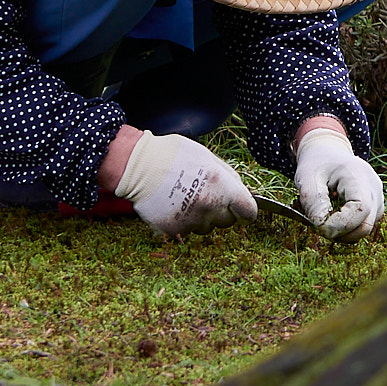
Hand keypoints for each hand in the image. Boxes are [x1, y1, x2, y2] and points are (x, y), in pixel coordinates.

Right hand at [114, 131, 257, 234]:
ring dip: (202, 217)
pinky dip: (183, 221)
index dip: (247, 209)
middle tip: (208, 196)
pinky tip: (173, 205)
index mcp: (222, 186)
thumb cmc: (173, 155)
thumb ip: (227, 174)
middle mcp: (210, 207)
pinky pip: (186, 230)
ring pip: (206, 227)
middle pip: (228, 221)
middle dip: (223, 211)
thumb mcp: (206, 156)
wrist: (138, 166)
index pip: (248, 210)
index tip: (244, 209)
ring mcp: (191, 221)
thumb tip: (240, 189)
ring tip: (187, 198)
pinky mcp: (174, 230)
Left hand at [294, 124, 383, 240]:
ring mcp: (378, 198)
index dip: (340, 225)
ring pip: (366, 229)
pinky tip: (335, 217)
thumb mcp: (306, 177)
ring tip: (326, 219)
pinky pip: (364, 226)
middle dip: (341, 233)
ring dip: (344, 233)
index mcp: (359, 175)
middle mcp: (374, 188)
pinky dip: (348, 229)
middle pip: (366, 225)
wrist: (328, 152)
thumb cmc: (317, 163)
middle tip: (319, 227)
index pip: (361, 209)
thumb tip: (321, 226)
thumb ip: (312, 201)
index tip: (319, 226)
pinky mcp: (375, 207)